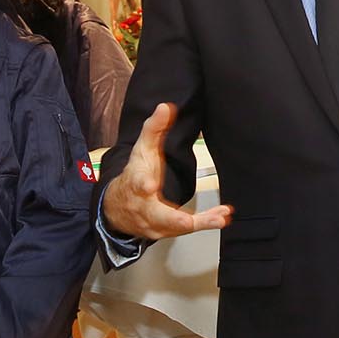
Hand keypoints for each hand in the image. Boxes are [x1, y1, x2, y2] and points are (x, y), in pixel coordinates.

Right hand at [103, 103, 231, 239]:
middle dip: (174, 219)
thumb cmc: (134, 174)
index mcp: (137, 182)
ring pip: (177, 226)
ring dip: (200, 222)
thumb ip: (154, 128)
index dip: (142, 184)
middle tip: (187, 220)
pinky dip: (205, 223)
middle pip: (157, 215)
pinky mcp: (166, 231)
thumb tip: (166, 107)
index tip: (149, 185)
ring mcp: (154, 223)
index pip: (137, 182)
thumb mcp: (142, 149)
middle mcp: (144, 207)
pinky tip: (221, 218)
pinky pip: (187, 229)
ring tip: (219, 217)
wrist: (117, 206)